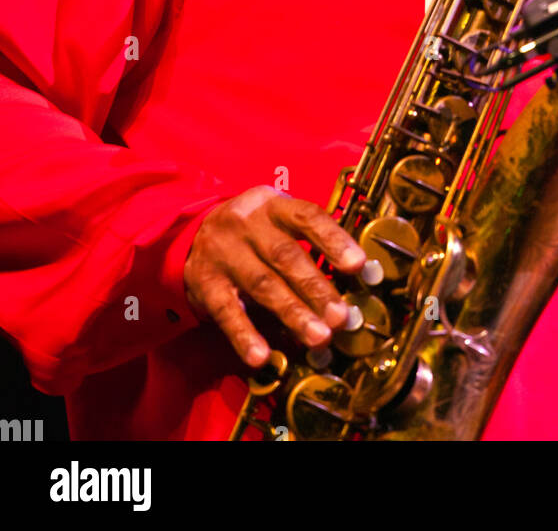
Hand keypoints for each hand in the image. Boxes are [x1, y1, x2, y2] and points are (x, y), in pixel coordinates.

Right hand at [183, 185, 367, 367]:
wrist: (194, 233)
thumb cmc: (256, 231)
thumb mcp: (280, 223)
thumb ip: (313, 245)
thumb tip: (359, 280)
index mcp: (274, 205)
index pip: (307, 216)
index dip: (334, 240)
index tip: (358, 265)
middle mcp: (247, 224)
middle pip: (285, 255)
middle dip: (316, 288)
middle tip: (341, 317)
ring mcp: (224, 252)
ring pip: (262, 284)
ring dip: (292, 313)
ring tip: (318, 338)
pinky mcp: (205, 283)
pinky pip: (227, 311)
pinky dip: (245, 335)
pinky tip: (262, 356)